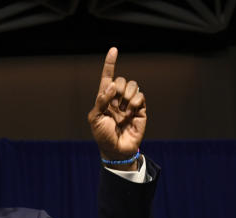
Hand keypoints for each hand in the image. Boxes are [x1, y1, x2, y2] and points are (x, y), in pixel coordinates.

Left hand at [88, 47, 146, 165]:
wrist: (116, 150)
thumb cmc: (102, 136)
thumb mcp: (94, 119)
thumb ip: (101, 101)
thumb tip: (112, 84)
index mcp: (105, 98)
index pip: (107, 77)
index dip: (110, 64)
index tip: (113, 50)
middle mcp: (117, 98)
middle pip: (122, 80)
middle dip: (118, 88)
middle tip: (115, 103)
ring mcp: (129, 103)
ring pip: (133, 85)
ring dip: (127, 95)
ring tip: (123, 110)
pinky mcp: (140, 108)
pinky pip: (140, 96)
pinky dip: (135, 102)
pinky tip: (130, 112)